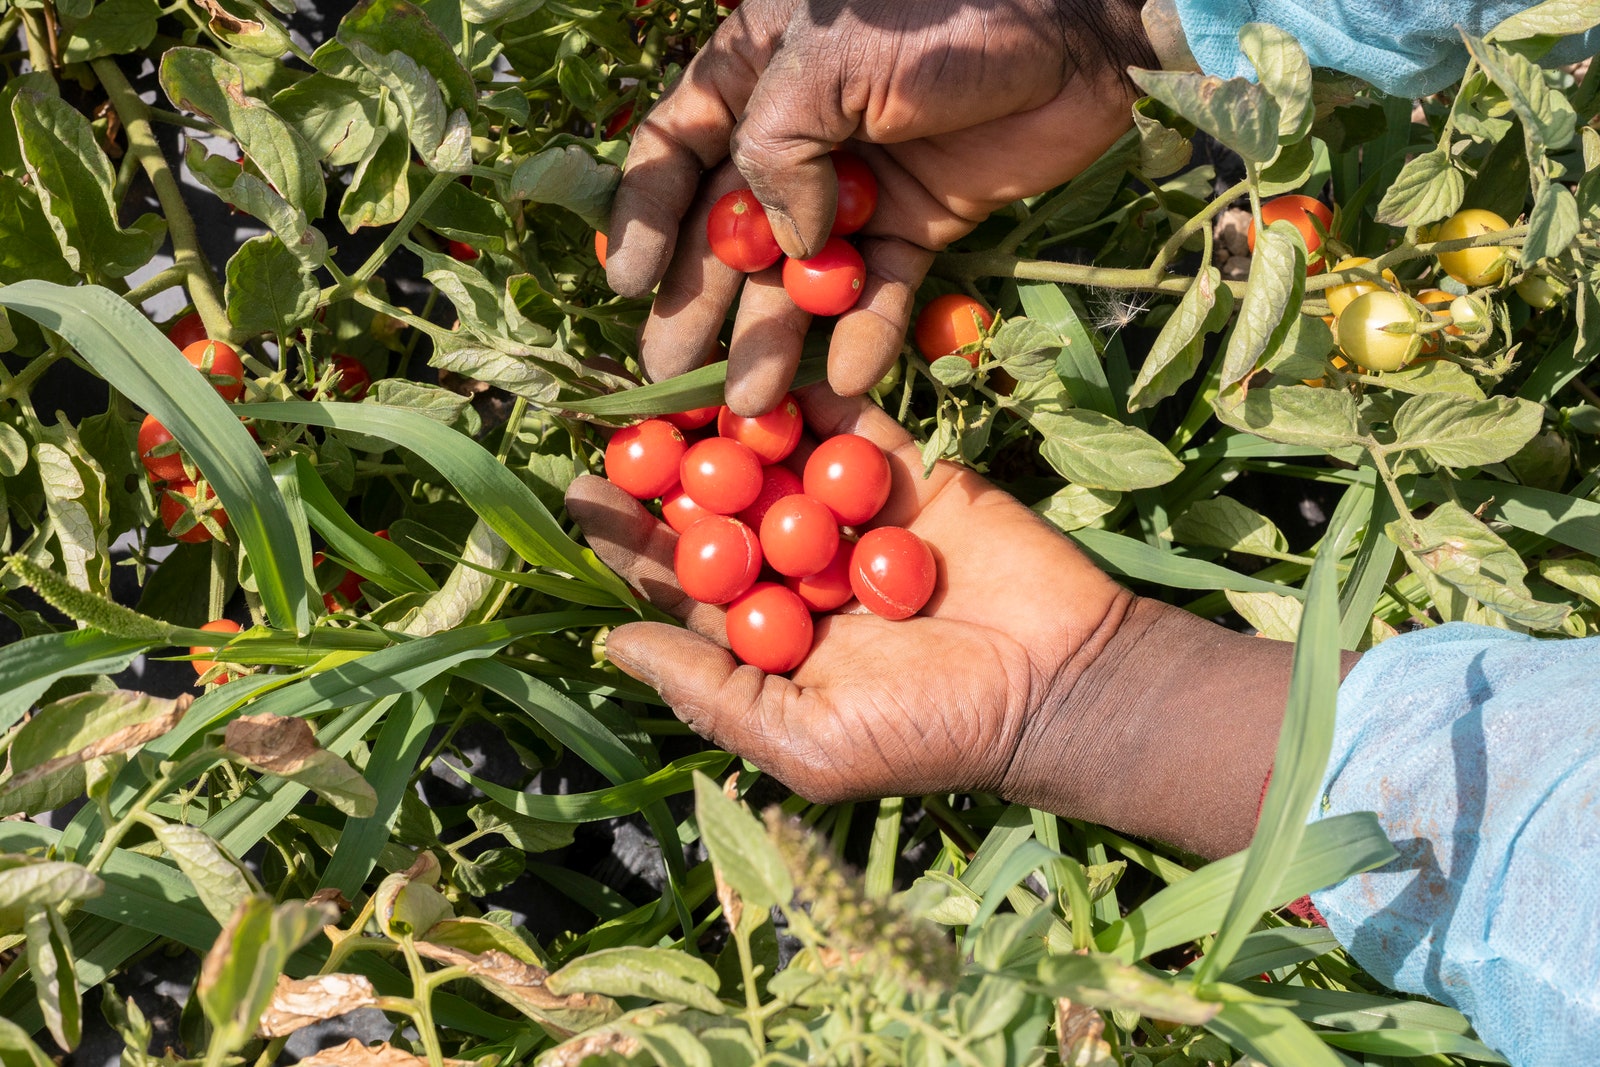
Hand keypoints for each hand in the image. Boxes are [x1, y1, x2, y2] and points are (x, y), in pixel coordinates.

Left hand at [568, 391, 1298, 857]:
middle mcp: (797, 572)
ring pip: (772, 460)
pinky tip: (754, 364)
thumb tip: (611, 646)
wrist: (1059, 682)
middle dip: (665, 471)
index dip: (631, 542)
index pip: (682, 584)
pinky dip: (807, 396)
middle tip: (613, 423)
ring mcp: (850, 518)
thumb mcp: (805, 738)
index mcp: (766, 640)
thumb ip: (709, 691)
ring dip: (721, 424)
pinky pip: (848, 425)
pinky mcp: (904, 471)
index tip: (579, 493)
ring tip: (666, 382)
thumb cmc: (929, 733)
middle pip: (715, 511)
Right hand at [605, 0, 1152, 415]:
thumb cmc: (939, 11)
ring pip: (801, 271)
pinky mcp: (923, 219)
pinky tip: (847, 381)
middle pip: (730, 229)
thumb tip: (780, 246)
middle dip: (702, 304)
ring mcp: (860, 182)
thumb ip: (776, 149)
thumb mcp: (827, 60)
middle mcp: (798, 133)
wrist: (1075, 24)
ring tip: (752, 407)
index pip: (675, 150)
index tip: (629, 288)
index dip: (646, 219)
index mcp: (753, 73)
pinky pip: (885, 286)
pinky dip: (867, 333)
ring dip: (776, 338)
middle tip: (673, 380)